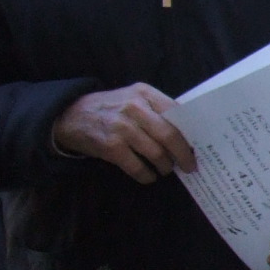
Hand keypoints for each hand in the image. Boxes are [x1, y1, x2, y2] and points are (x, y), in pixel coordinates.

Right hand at [53, 83, 194, 183]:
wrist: (72, 116)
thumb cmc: (110, 108)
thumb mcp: (133, 98)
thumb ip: (156, 109)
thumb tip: (186, 132)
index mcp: (144, 93)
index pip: (176, 113)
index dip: (189, 133)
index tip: (198, 146)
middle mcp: (134, 108)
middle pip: (170, 135)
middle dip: (183, 155)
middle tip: (189, 166)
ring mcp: (122, 128)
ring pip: (156, 153)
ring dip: (165, 166)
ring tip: (166, 169)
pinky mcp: (111, 147)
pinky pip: (137, 167)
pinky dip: (147, 176)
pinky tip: (149, 176)